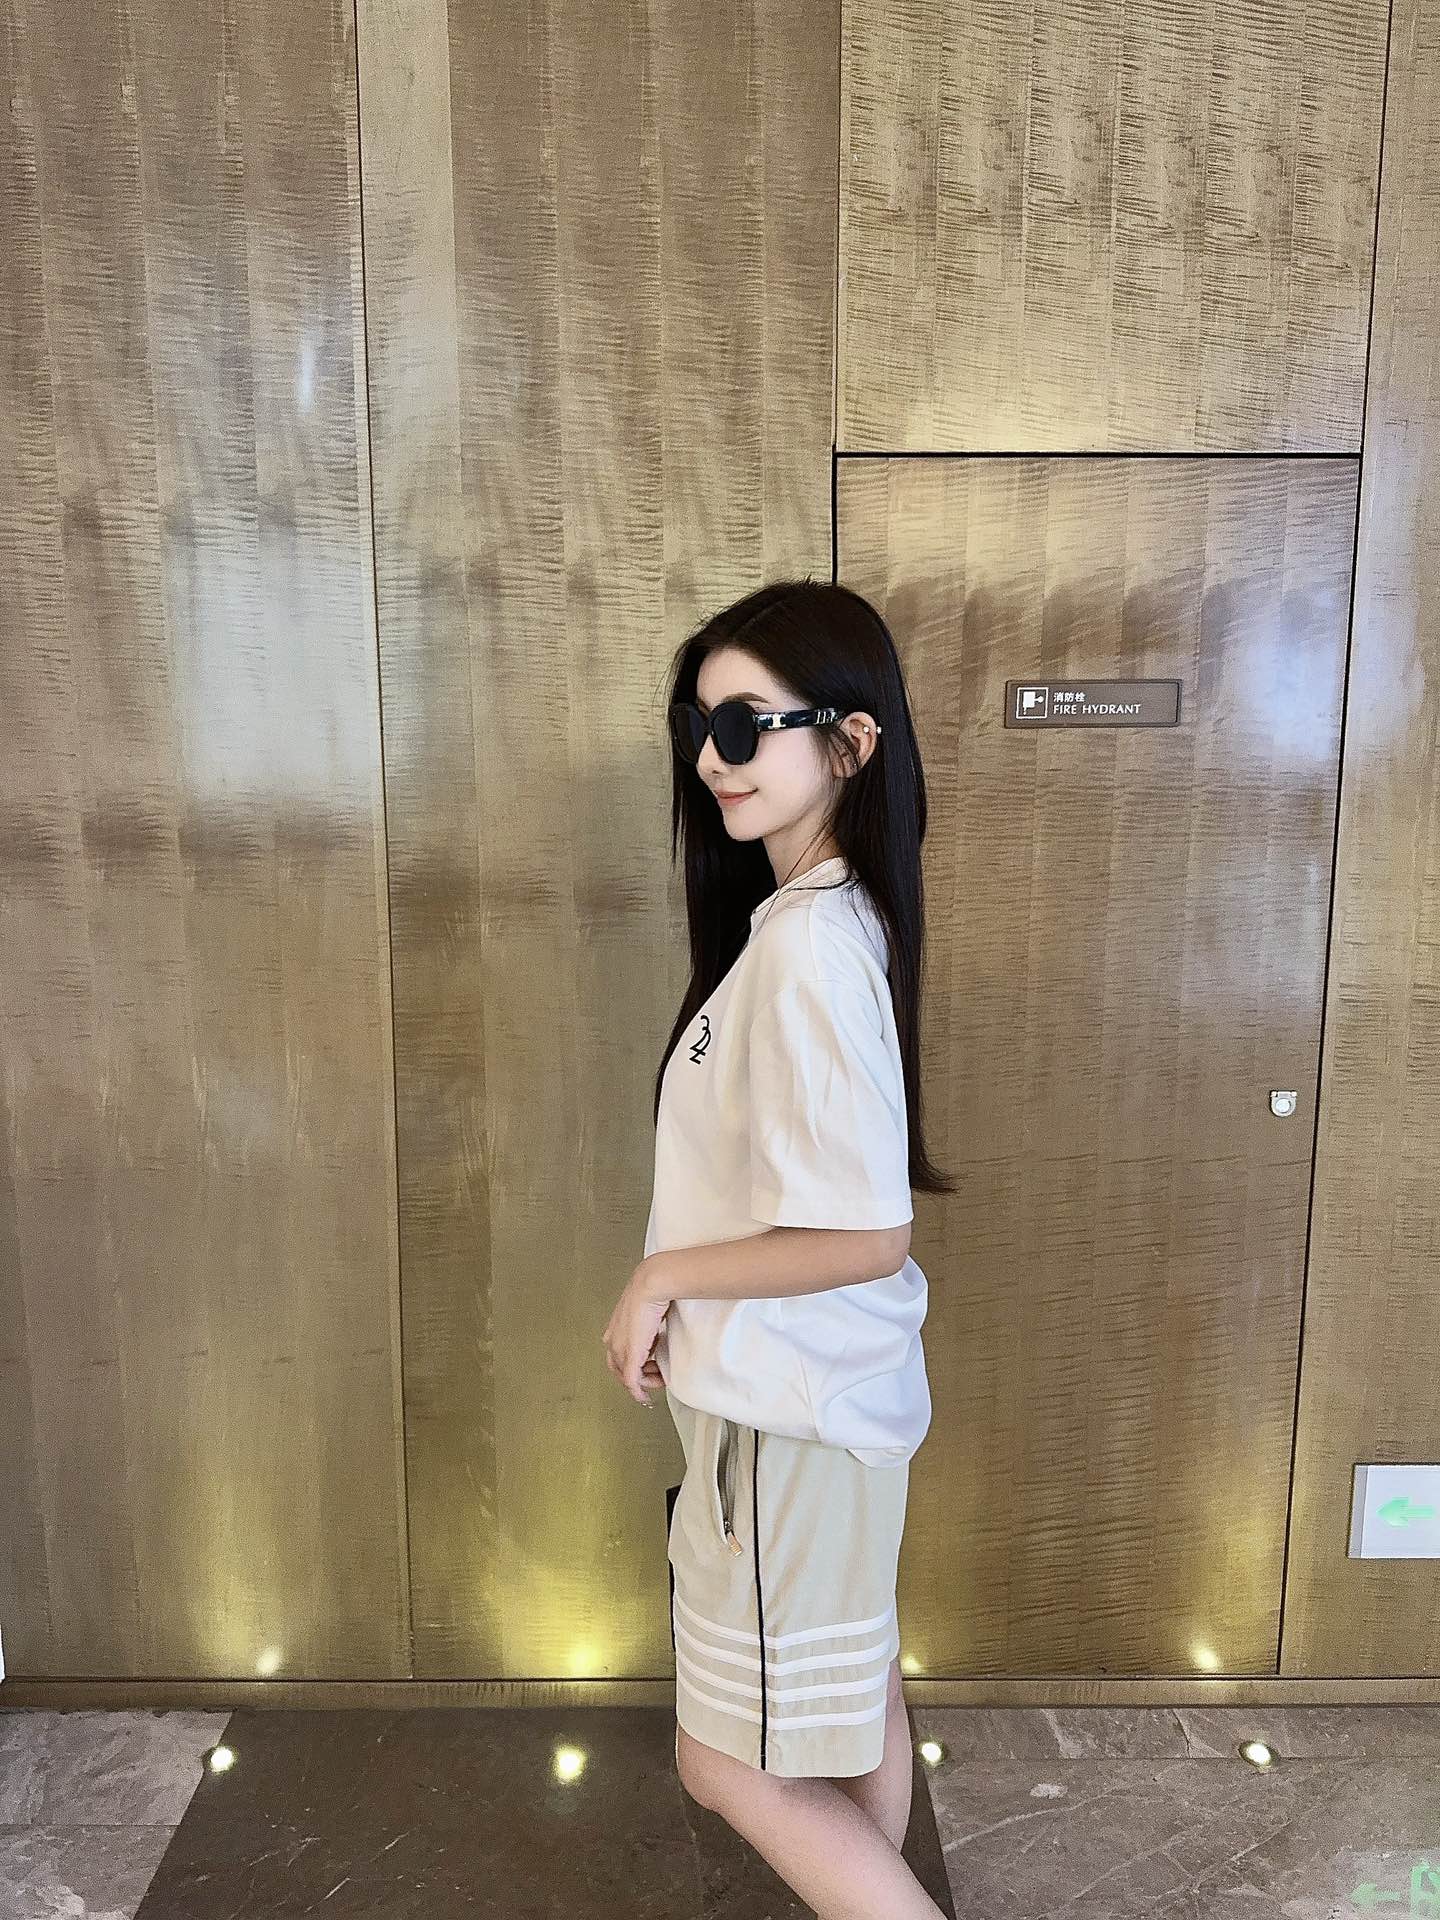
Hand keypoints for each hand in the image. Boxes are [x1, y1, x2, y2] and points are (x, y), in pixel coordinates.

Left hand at [602, 1257, 672, 1406]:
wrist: (652, 1285)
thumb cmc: (654, 1291)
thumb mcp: (649, 1311)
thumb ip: (650, 1323)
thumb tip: (660, 1326)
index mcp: (615, 1328)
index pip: (618, 1355)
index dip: (633, 1365)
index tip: (649, 1368)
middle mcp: (613, 1340)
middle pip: (619, 1369)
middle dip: (637, 1377)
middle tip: (655, 1378)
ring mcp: (620, 1349)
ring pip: (626, 1377)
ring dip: (643, 1382)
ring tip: (658, 1381)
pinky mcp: (630, 1355)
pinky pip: (631, 1381)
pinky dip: (637, 1392)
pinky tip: (644, 1397)